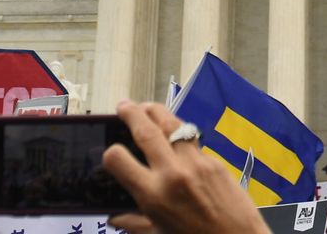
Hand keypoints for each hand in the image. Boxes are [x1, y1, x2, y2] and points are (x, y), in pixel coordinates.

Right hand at [103, 102, 264, 233]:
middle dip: (131, 113)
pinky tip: (174, 135)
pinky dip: (180, 134)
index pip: (119, 159)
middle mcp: (174, 173)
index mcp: (154, 195)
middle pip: (146, 130)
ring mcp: (197, 163)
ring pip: (173, 125)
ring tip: (146, 108)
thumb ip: (134, 223)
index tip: (111, 153)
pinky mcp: (215, 161)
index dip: (110, 154)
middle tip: (123, 106)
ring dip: (157, 112)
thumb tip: (114, 217)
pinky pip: (193, 142)